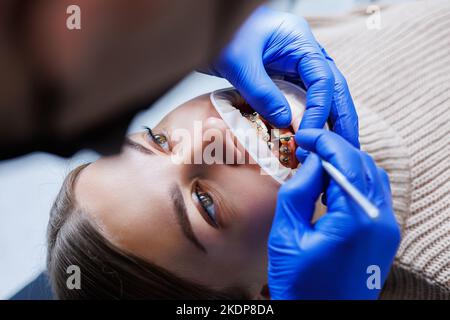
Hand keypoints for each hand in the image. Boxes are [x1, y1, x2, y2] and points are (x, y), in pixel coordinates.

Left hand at [206, 6, 358, 149]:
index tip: (310, 134)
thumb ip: (262, 92)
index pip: (322, 79)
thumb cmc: (223, 35)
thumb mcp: (239, 63)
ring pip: (323, 96)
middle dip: (342, 118)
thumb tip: (284, 122)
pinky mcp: (285, 78)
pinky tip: (311, 138)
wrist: (207, 27)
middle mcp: (304, 53)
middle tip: (349, 147)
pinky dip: (309, 119)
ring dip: (330, 121)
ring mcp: (296, 65)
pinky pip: (303, 100)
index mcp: (299, 41)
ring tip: (334, 149)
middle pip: (334, 87)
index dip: (320, 109)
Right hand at [268, 129, 399, 298]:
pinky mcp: (384, 236)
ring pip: (372, 176)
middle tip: (307, 148)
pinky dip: (354, 180)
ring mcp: (386, 229)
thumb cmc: (301, 287)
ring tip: (316, 165)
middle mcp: (380, 220)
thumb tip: (310, 160)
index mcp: (355, 219)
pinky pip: (374, 194)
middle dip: (334, 149)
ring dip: (345, 163)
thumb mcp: (287, 236)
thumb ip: (298, 192)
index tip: (304, 136)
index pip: (346, 160)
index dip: (324, 141)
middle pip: (363, 164)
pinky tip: (331, 186)